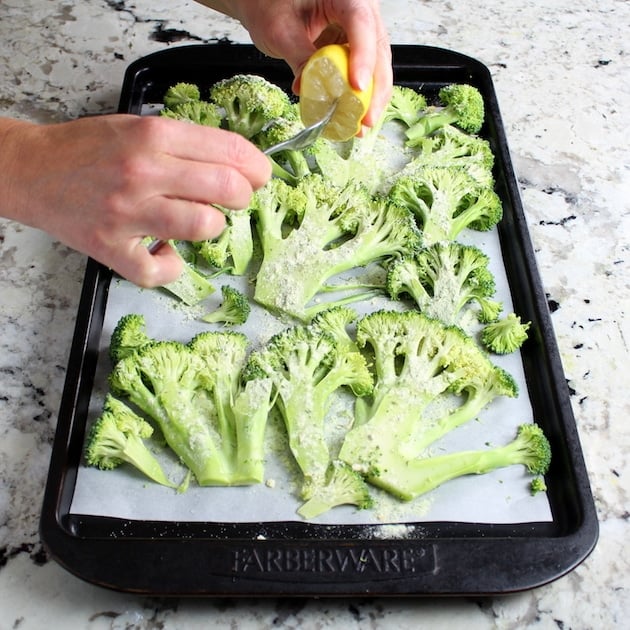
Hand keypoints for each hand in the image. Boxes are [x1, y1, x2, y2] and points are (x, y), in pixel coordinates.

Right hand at [0, 115, 270, 286]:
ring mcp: (127, 212)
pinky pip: (158, 271)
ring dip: (212, 227)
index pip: (230, 151)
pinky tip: (166, 254)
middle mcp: (144, 171)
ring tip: (200, 222)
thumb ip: (186, 145)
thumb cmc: (89, 148)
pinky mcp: (110, 247)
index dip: (257, 167)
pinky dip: (170, 268)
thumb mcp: (139, 127)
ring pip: (203, 226)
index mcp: (154, 135)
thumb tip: (237, 166)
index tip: (260, 177)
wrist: (32, 170)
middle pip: (227, 188)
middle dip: (242, 197)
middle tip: (234, 199)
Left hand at [203, 0, 392, 126]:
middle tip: (365, 120)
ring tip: (361, 127)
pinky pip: (364, 74)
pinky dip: (359, 98)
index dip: (363, 58)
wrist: (266, 5)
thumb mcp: (280, 30)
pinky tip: (354, 118)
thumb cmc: (269, 5)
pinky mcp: (354, 49)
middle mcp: (360, 10)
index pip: (361, 24)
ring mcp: (360, 31)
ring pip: (377, 66)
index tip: (357, 87)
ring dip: (370, 100)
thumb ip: (300, 58)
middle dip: (374, 89)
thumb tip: (314, 93)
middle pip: (378, 50)